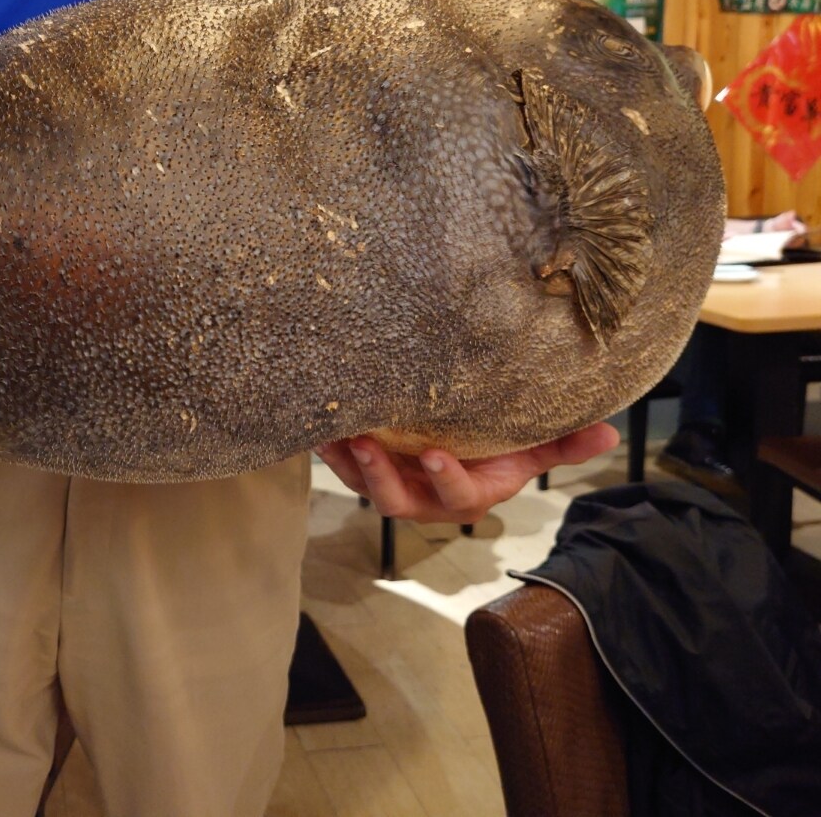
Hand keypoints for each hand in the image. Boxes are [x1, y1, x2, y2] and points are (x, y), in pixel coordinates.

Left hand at [315, 422, 618, 524]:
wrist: (453, 440)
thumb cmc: (496, 447)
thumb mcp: (528, 446)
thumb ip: (563, 444)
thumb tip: (610, 433)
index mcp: (469, 495)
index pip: (458, 498)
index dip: (446, 480)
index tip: (433, 453)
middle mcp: (427, 497)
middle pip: (400, 501)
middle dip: (381, 477)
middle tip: (367, 445)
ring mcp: (394, 484)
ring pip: (366, 485)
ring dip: (348, 464)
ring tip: (337, 434)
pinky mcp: (366, 469)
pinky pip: (343, 465)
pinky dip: (330, 448)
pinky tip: (317, 426)